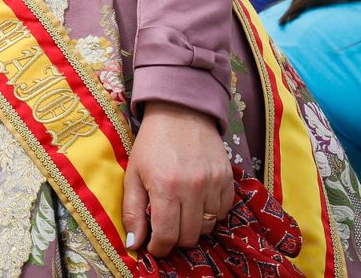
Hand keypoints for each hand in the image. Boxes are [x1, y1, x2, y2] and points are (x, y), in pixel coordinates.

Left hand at [122, 101, 231, 257]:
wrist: (180, 113)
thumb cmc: (152, 144)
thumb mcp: (133, 174)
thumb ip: (132, 211)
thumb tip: (135, 245)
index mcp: (165, 187)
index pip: (167, 236)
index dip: (159, 248)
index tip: (154, 247)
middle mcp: (192, 188)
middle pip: (189, 237)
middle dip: (175, 239)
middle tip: (166, 227)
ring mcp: (213, 184)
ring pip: (208, 228)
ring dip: (193, 226)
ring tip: (181, 212)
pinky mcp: (228, 179)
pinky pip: (223, 213)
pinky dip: (211, 214)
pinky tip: (198, 202)